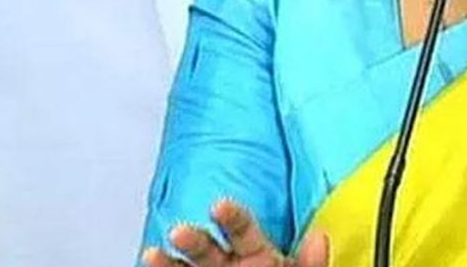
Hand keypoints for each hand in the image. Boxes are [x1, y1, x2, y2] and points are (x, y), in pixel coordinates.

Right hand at [142, 199, 328, 266]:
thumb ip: (311, 264)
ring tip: (152, 254)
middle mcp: (229, 265)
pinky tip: (147, 266)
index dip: (231, 216)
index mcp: (258, 254)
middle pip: (208, 249)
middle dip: (194, 239)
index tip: (219, 205)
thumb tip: (319, 237)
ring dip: (168, 263)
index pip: (243, 229)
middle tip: (180, 231)